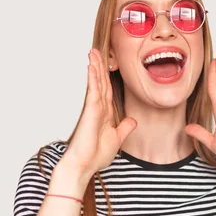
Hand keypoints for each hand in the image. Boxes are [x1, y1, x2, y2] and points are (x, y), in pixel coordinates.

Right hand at [62, 49, 136, 185]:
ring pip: (96, 83)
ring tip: (93, 51)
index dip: (108, 76)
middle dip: (100, 66)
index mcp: (104, 112)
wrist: (83, 166)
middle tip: (97, 49)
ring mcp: (93, 108)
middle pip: (101, 82)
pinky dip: (93, 78)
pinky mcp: (90, 111)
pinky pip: (93, 91)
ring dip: (95, 66)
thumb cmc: (95, 155)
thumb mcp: (116, 139)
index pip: (108, 89)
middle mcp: (98, 108)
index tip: (107, 63)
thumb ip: (124, 128)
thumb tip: (132, 120)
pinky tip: (92, 66)